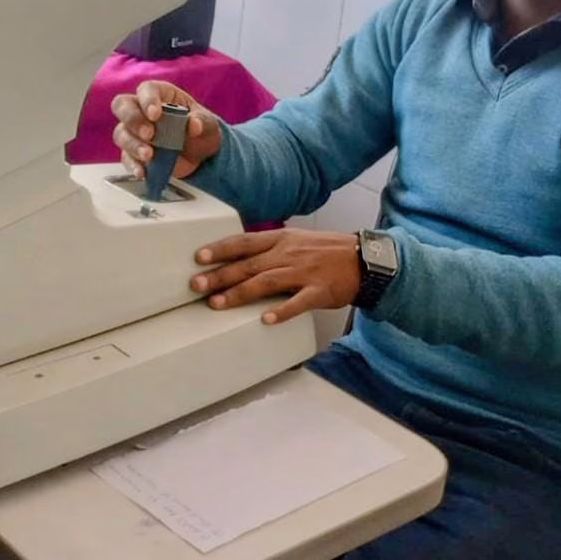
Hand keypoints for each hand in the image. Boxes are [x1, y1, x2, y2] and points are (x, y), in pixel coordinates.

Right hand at [110, 81, 220, 179]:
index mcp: (160, 94)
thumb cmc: (200, 128)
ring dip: (133, 144)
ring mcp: (134, 132)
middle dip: (133, 120)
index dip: (147, 100)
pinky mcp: (133, 153)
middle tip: (149, 134)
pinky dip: (133, 165)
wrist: (201, 154)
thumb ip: (201, 122)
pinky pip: (126, 157)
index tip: (155, 114)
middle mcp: (141, 109)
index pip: (146, 90)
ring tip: (149, 155)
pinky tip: (142, 171)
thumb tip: (194, 125)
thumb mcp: (208, 123)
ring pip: (121, 133)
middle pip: (123, 106)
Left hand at [190, 228, 360, 324]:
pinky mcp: (318, 291)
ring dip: (240, 293)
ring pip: (266, 282)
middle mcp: (288, 254)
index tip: (198, 257)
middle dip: (220, 275)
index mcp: (281, 240)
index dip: (220, 249)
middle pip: (248, 265)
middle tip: (196, 285)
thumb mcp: (296, 240)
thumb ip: (269, 248)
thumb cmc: (326, 251)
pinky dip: (282, 311)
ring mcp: (303, 272)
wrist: (364, 260)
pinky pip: (298, 302)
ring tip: (217, 304)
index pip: (244, 242)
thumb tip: (240, 256)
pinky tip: (265, 319)